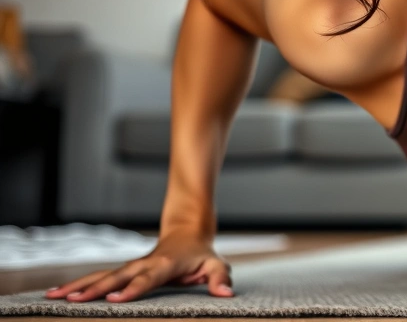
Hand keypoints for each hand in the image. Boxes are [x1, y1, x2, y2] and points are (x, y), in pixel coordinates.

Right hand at [44, 231, 233, 302]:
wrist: (187, 232)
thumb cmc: (202, 254)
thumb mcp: (216, 264)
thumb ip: (220, 278)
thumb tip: (227, 293)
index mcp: (165, 265)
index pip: (148, 279)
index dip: (134, 288)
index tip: (117, 299)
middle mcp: (144, 264)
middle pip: (117, 277)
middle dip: (95, 289)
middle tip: (73, 301)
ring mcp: (130, 266)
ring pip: (101, 275)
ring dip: (78, 286)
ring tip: (53, 297)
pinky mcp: (123, 270)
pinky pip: (98, 277)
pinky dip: (78, 284)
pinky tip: (56, 294)